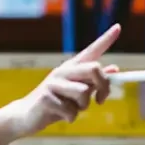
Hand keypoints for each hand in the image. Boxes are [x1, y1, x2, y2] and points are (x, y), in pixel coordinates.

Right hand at [0, 24, 120, 144]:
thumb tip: (115, 69)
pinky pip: (72, 111)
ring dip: (82, 107)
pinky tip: (59, 115)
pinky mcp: (46, 98)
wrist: (26, 116)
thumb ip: (94, 81)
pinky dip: (70, 118)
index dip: (106, 39)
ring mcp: (53, 83)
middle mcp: (63, 71)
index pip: (92, 50)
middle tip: (101, 100)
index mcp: (72, 68)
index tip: (118, 26)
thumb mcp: (77, 92)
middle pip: (94, 68)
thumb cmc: (55, 103)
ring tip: (71, 109)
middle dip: (103, 86)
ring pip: (84, 93)